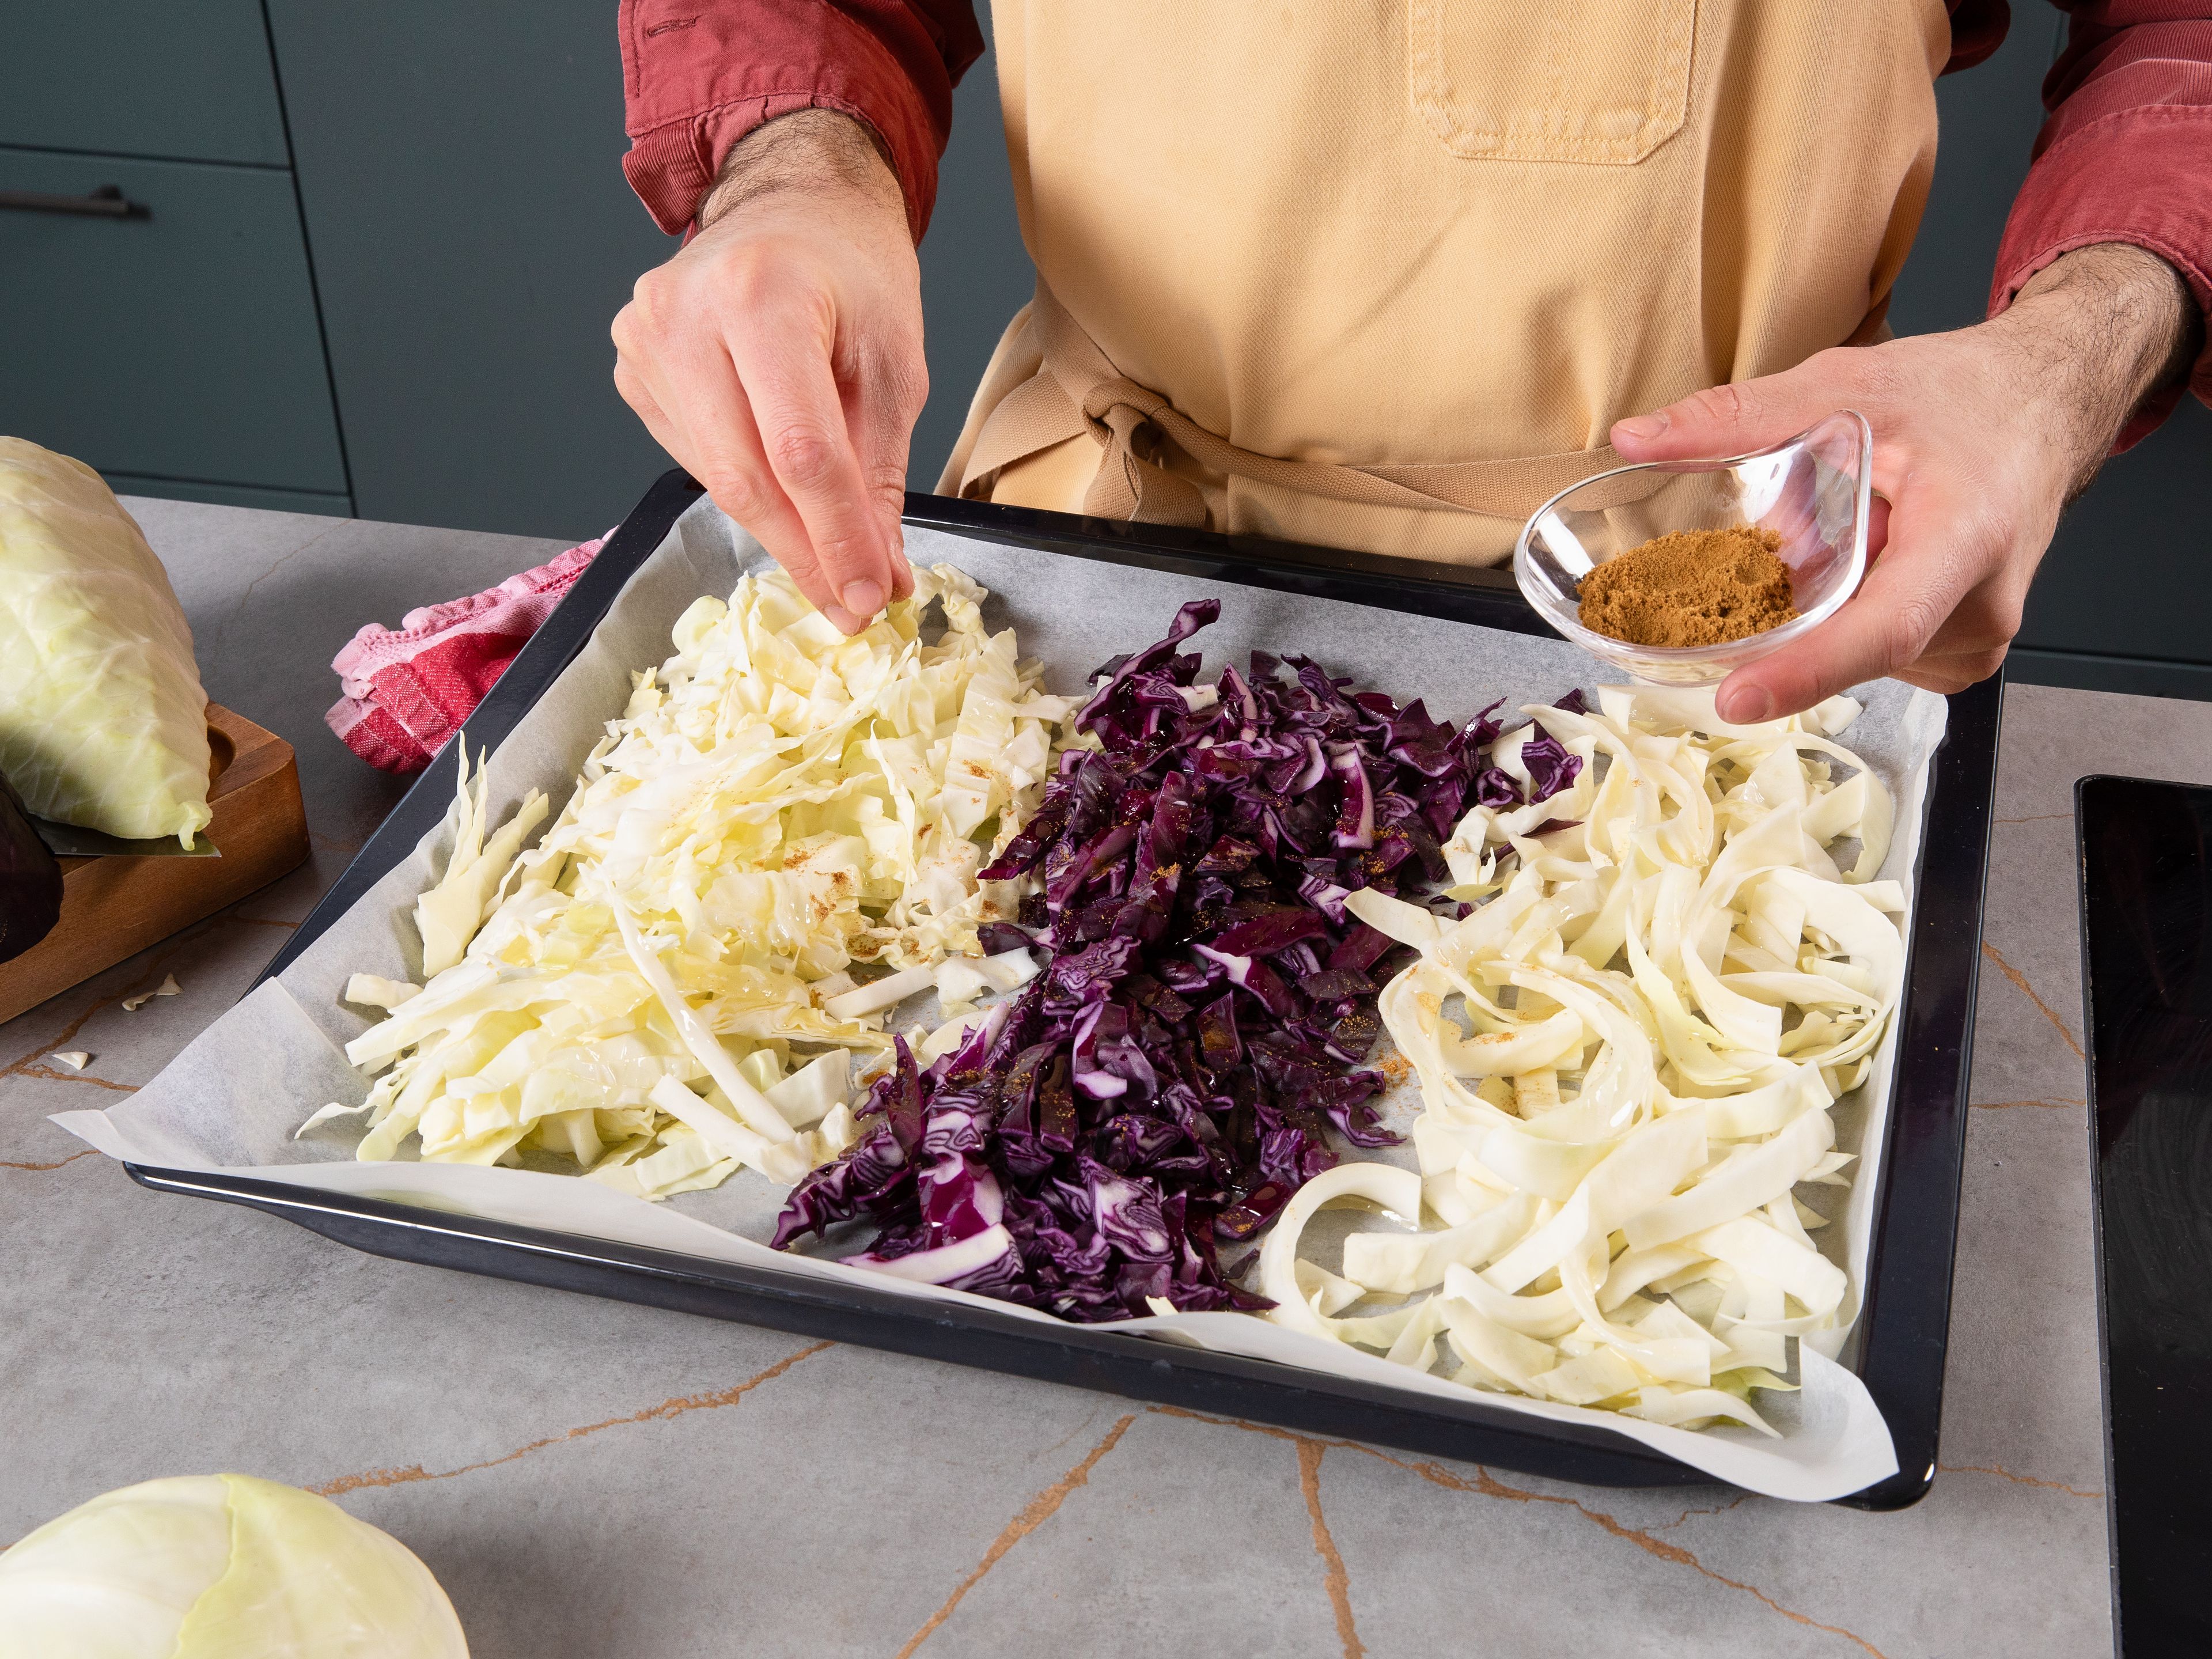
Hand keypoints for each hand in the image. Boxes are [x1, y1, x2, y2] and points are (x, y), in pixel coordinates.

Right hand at [613, 110, 923, 632]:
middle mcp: (685, 315)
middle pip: (746, 477)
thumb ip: (880, 473)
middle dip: (806, 554)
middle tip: (851, 604)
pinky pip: (695, 458)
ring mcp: (645, 341)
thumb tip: (876, 574)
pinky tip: (781, 484)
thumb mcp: (894, 364)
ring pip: (717, 479)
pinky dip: (747, 489)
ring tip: (832, 555)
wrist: (791, 205)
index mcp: (760, 296)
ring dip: (779, 530)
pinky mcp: (632, 369)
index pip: (799, 451)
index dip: (836, 537)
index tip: (869, 595)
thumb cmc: (851, 273)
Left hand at [1610, 243, 2199, 721]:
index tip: (1735, 699)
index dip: (1806, 671)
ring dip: (1823, 607)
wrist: (2043, 404)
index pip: (1883, 628)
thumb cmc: (1963, 396)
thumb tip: (1636, 438)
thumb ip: (1740, 416)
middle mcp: (1981, 606)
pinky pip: (1875, 654)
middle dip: (1792, 611)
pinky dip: (1846, 617)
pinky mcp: (1961, 653)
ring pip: (1856, 653)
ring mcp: (1976, 639)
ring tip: (1858, 530)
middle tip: (1783, 540)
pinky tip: (1863, 564)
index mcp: (1967, 538)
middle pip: (1852, 644)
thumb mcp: (1847, 385)